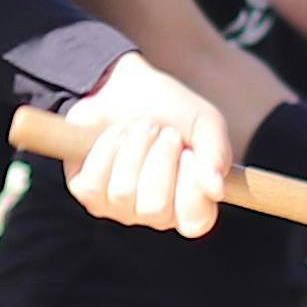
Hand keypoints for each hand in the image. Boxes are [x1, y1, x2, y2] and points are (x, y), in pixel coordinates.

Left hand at [56, 53, 231, 238]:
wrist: (122, 83)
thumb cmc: (168, 108)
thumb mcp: (203, 122)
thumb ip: (217, 154)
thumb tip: (215, 190)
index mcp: (190, 202)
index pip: (195, 223)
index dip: (190, 188)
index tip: (188, 154)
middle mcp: (155, 212)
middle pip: (155, 207)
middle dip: (158, 157)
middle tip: (161, 131)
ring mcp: (120, 207)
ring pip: (123, 192)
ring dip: (133, 147)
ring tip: (138, 127)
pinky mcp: (89, 193)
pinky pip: (93, 185)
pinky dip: (105, 149)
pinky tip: (113, 134)